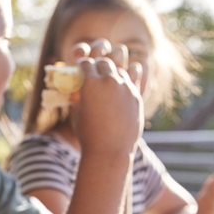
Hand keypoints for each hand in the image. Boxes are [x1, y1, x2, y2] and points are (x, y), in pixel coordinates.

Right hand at [68, 39, 143, 155]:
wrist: (110, 151)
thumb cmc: (88, 134)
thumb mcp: (77, 112)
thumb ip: (78, 96)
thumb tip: (77, 88)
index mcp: (89, 82)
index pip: (86, 63)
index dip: (83, 64)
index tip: (82, 67)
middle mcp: (108, 80)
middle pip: (104, 62)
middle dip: (99, 64)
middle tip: (97, 70)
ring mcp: (125, 87)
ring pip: (120, 68)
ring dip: (114, 70)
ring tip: (112, 74)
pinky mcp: (136, 95)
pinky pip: (134, 78)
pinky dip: (129, 76)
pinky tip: (126, 78)